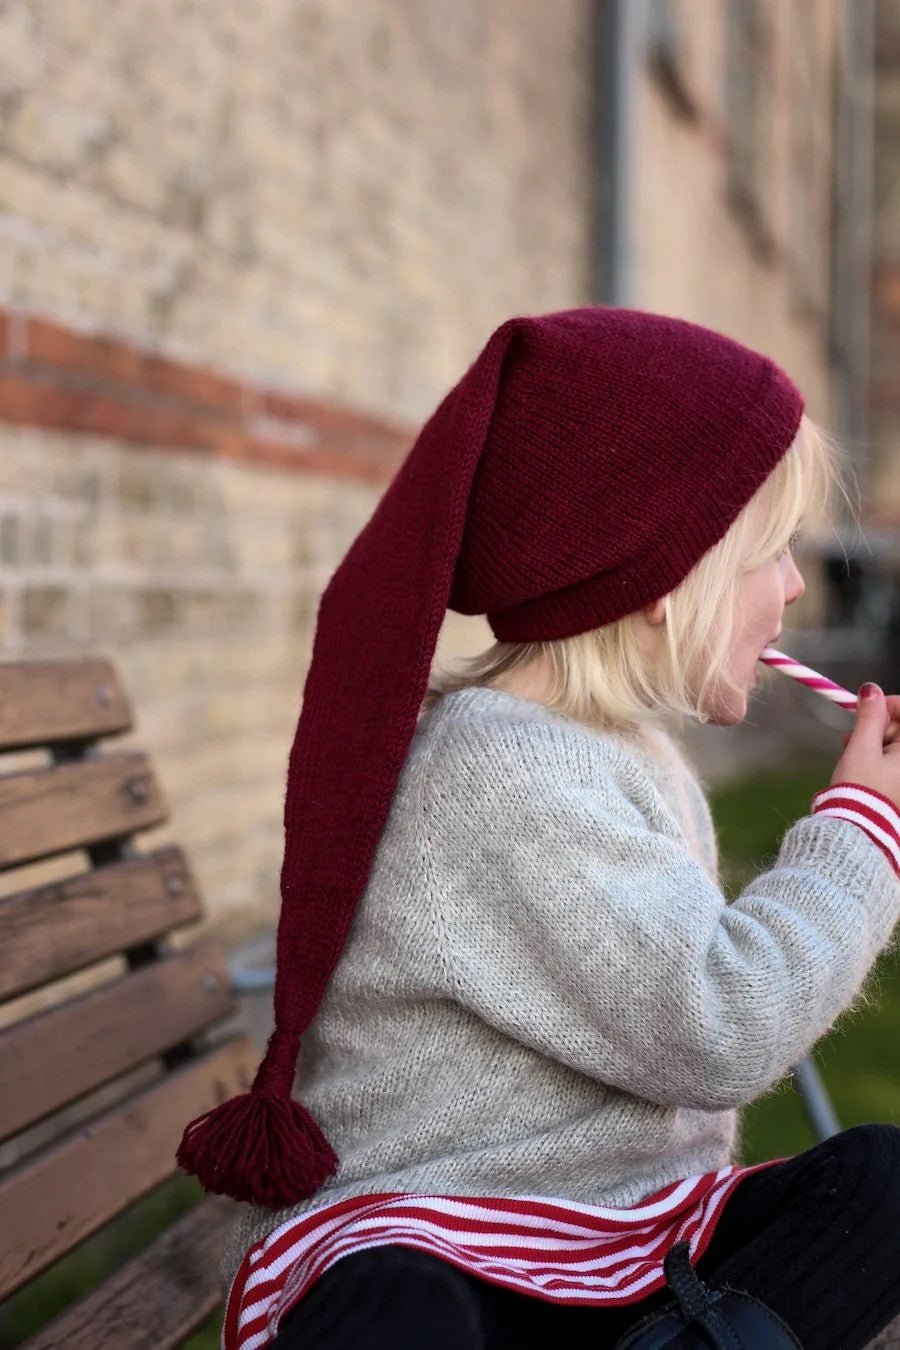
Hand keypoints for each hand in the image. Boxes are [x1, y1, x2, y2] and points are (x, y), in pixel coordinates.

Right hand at [832, 685, 899, 811]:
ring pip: (895, 744)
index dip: (890, 704)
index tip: (867, 706)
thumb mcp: (861, 748)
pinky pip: (892, 761)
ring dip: (874, 742)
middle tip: (851, 737)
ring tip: (851, 754)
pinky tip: (860, 766)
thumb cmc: (860, 788)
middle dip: (877, 726)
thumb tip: (872, 689)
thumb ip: (869, 717)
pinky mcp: (898, 786)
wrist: (856, 829)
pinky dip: (877, 758)